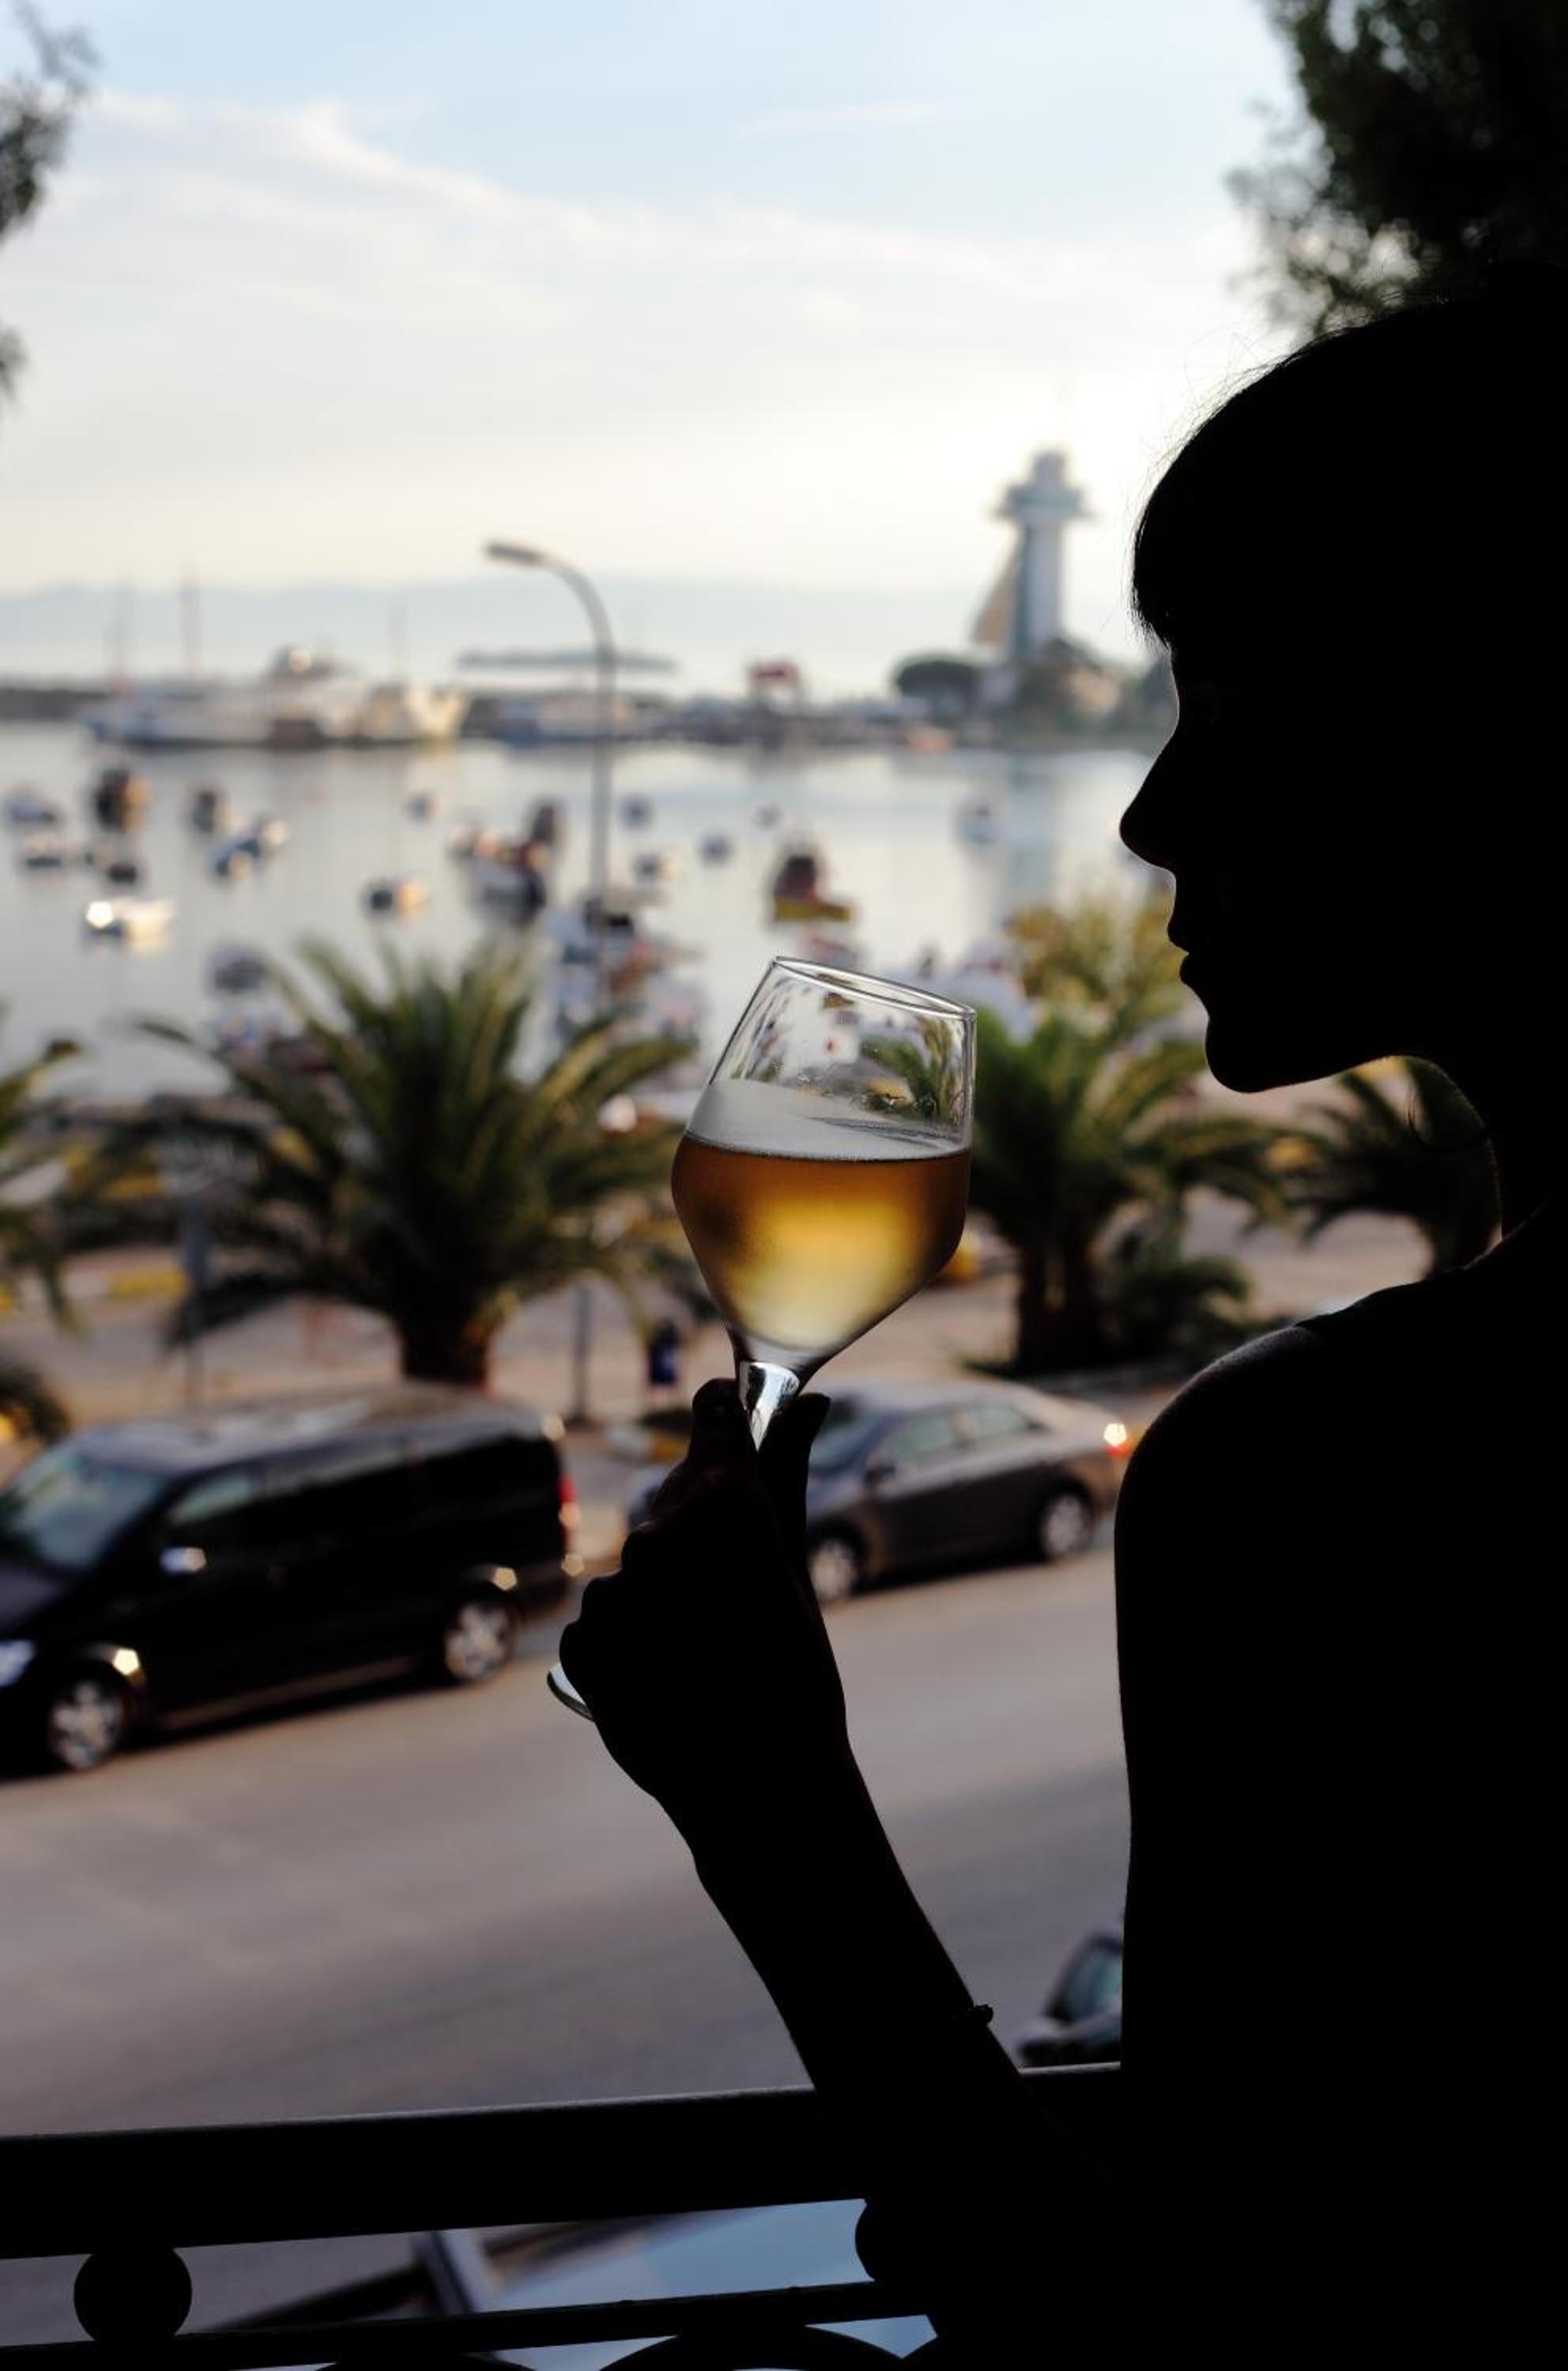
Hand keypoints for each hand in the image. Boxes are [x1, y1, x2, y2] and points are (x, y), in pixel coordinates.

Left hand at [558, 1379, 854, 1842]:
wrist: (757, 1792)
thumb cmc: (794, 1679)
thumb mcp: (792, 1572)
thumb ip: (786, 1476)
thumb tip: (812, 1401)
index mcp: (727, 1509)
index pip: (716, 1426)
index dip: (722, 1416)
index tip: (722, 1408)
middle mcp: (659, 1537)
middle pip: (670, 1516)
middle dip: (694, 1549)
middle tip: (730, 1607)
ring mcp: (615, 1592)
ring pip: (634, 1575)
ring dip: (659, 1606)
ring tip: (701, 1659)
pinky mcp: (582, 1644)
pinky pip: (602, 1624)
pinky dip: (629, 1648)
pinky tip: (666, 1681)